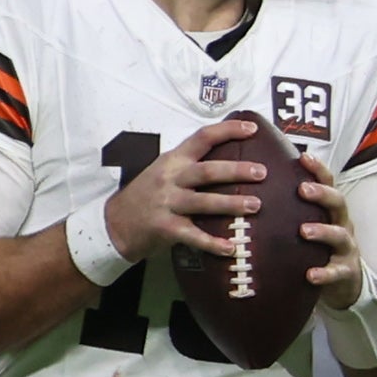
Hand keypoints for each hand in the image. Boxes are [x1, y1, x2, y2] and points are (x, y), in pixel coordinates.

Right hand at [104, 117, 267, 263]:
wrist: (115, 223)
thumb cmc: (147, 196)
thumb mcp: (164, 172)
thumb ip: (191, 166)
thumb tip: (230, 161)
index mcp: (173, 160)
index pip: (203, 137)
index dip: (228, 131)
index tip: (252, 128)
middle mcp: (171, 178)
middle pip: (208, 171)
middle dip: (237, 171)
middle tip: (262, 172)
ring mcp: (167, 204)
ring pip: (205, 202)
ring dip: (232, 204)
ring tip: (255, 206)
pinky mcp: (166, 229)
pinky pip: (194, 236)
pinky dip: (213, 243)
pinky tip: (232, 248)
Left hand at [294, 151, 367, 310]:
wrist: (345, 281)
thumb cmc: (320, 247)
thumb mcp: (309, 224)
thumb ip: (290, 209)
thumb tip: (254, 189)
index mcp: (331, 210)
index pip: (328, 183)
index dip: (318, 169)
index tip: (303, 157)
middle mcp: (342, 224)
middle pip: (338, 202)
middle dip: (322, 194)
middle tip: (302, 190)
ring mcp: (346, 248)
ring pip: (339, 235)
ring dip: (322, 231)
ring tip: (304, 231)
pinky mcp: (346, 272)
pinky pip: (337, 272)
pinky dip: (325, 273)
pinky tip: (311, 275)